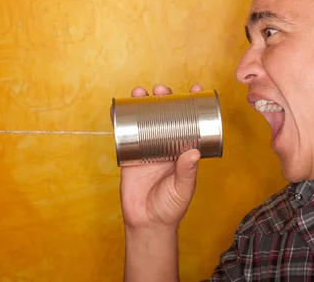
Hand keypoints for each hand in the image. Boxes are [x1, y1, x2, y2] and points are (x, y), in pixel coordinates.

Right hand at [117, 83, 202, 230]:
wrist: (146, 222)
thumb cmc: (170, 206)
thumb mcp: (183, 189)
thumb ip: (186, 173)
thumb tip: (192, 152)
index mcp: (183, 148)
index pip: (190, 121)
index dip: (192, 104)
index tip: (194, 90)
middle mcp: (166, 144)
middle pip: (166, 114)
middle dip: (164, 98)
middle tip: (162, 90)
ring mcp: (148, 147)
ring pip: (145, 119)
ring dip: (143, 102)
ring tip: (140, 92)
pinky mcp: (130, 153)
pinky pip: (125, 133)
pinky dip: (121, 119)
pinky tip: (119, 108)